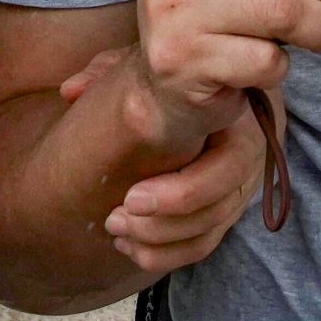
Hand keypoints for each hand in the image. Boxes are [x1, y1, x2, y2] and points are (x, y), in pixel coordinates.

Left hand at [61, 47, 278, 269]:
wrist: (221, 87)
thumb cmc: (182, 76)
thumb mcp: (152, 66)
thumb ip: (111, 71)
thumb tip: (71, 90)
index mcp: (239, 118)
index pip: (227, 165)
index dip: (181, 191)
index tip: (130, 195)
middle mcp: (249, 156)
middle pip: (218, 205)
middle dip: (164, 220)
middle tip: (114, 217)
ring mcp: (240, 187)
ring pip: (208, 230)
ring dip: (158, 240)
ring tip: (115, 229)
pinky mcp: (227, 210)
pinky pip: (202, 245)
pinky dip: (165, 254)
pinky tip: (129, 246)